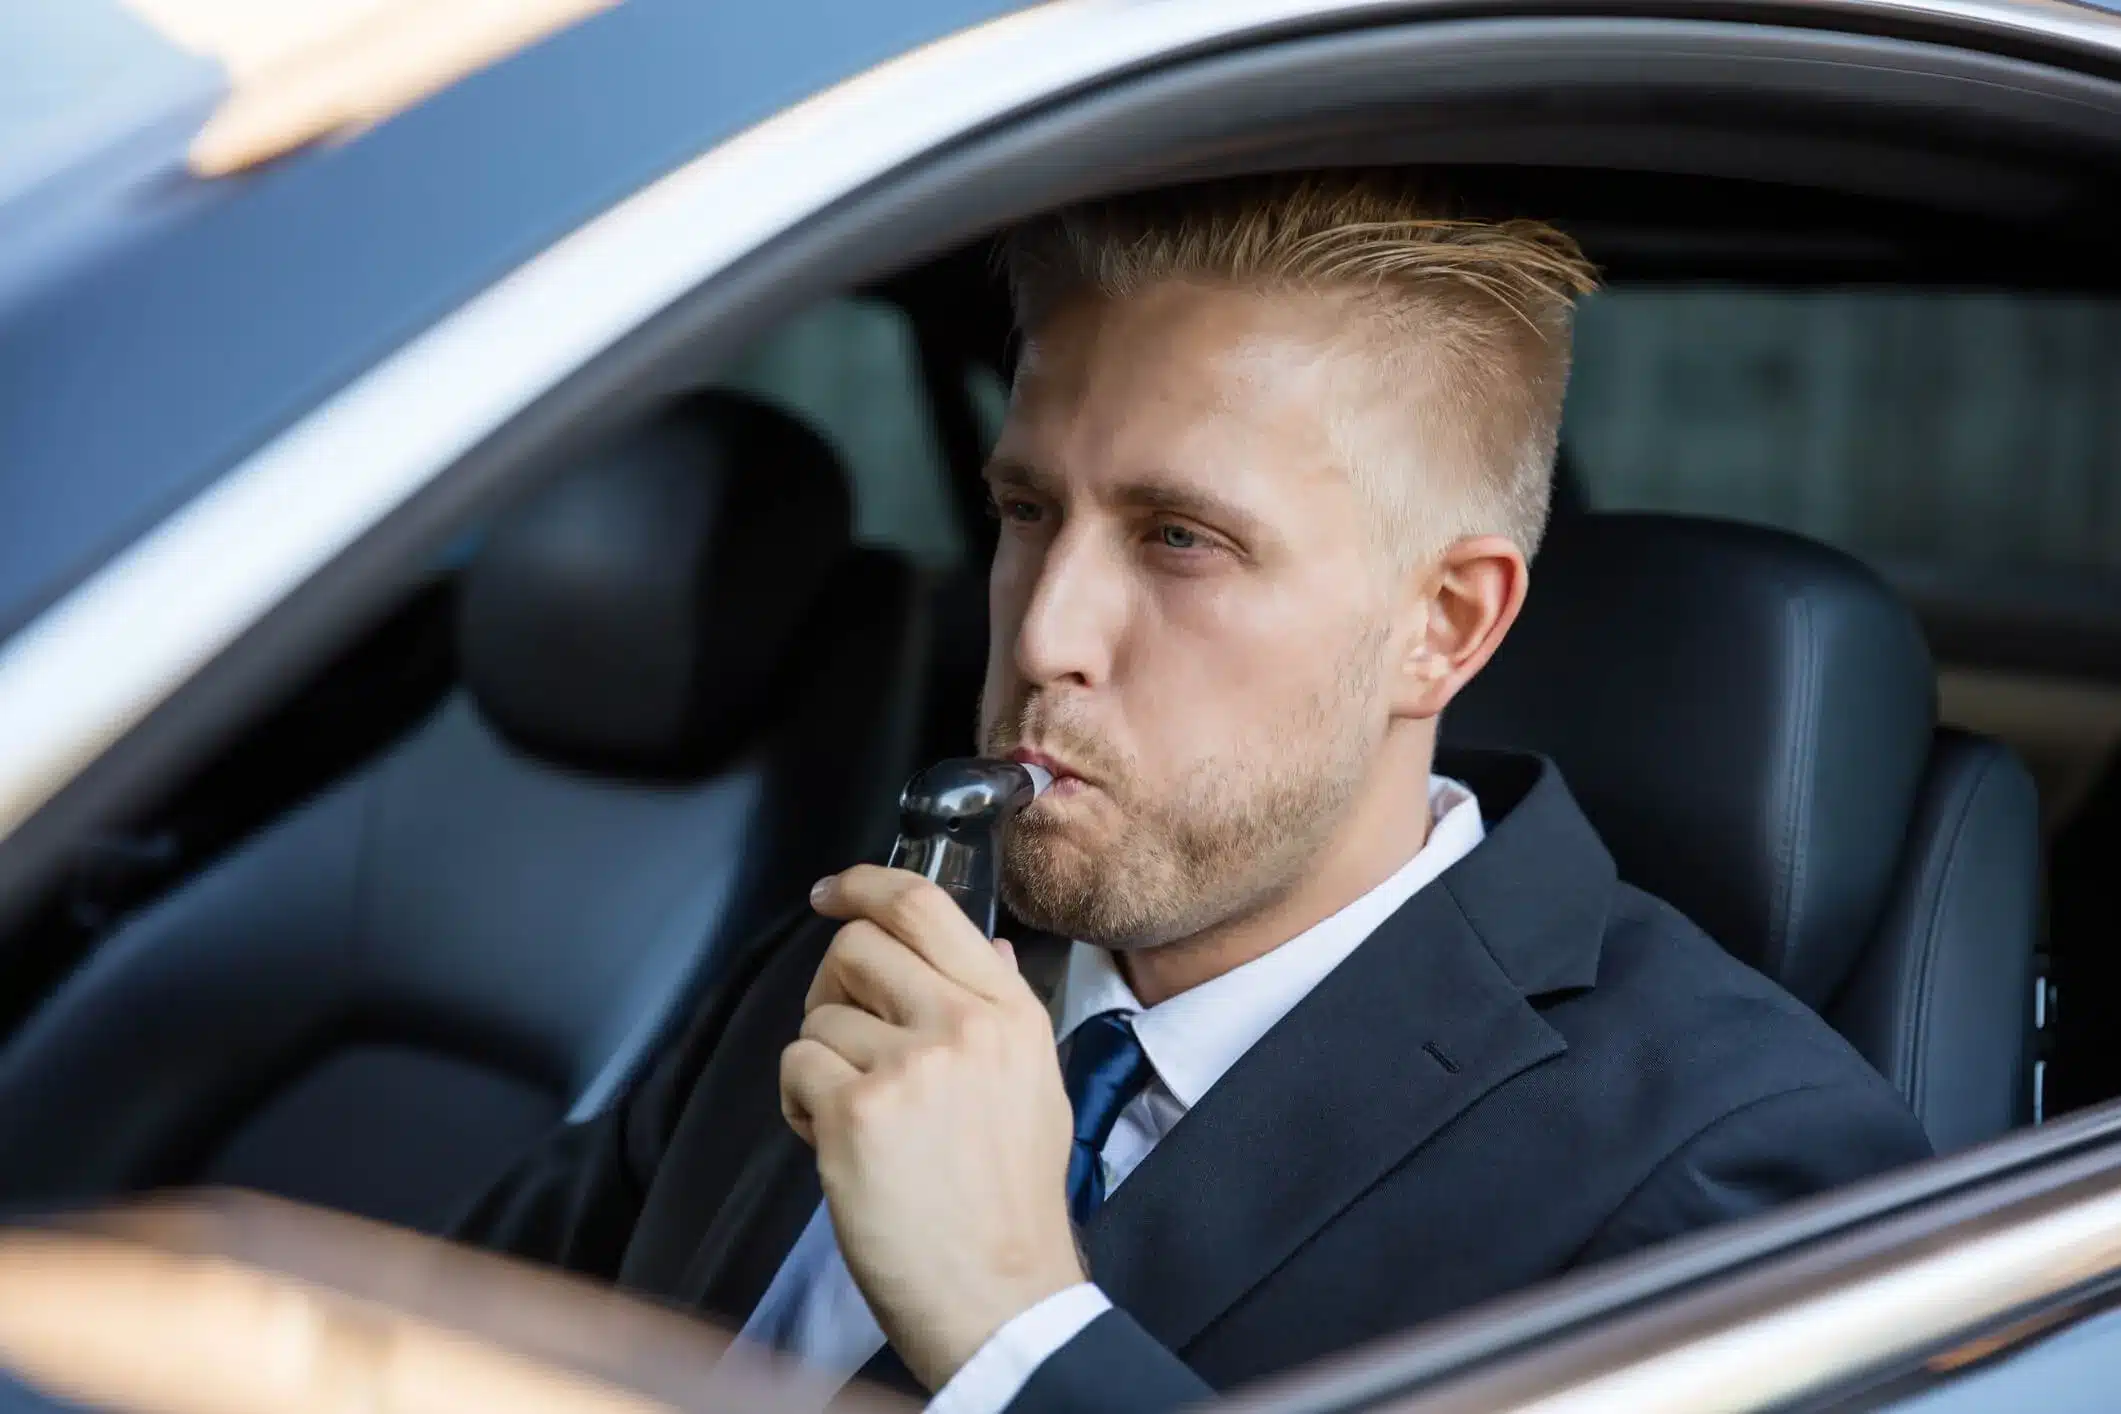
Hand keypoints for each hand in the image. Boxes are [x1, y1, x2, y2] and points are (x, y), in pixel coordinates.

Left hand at [781, 865, 1083, 1390]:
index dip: (864, 885)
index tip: (832, 892)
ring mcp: (908, 1066)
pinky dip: (801, 1106)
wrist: (999, 1293)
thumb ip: (1000, 1006)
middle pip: (855, 947)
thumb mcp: (1034, 1085)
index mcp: (1008, 1012)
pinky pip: (795, 1068)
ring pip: (817, 1018)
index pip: (925, 905)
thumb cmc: (1010, 1202)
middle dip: (831, 989)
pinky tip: (841, 1146)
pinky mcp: (857, 1113)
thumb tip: (981, 942)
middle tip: (844, 1041)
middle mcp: (963, 1025)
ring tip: (862, 1121)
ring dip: (821, 1065)